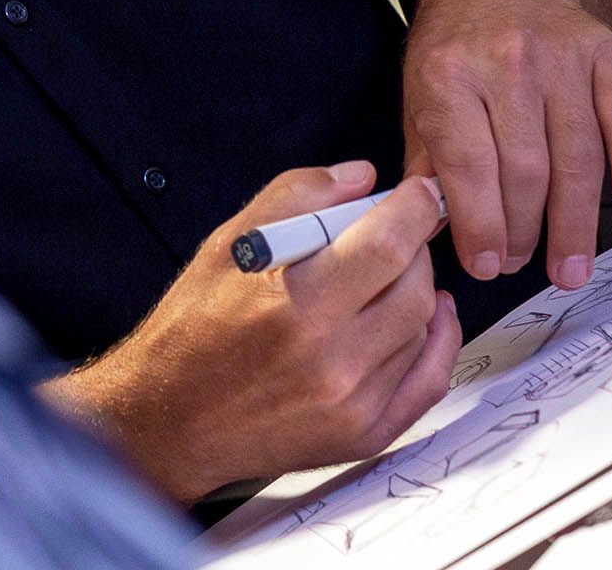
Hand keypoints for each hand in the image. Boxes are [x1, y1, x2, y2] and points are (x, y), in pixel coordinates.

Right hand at [44, 164, 459, 502]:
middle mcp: (331, 360)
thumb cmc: (193, 330)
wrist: (173, 420)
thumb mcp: (227, 245)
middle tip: (397, 232)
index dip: (413, 209)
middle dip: (415, 247)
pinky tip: (428, 318)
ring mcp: (353, 405)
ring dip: (416, 291)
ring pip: (421, 328)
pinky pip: (428, 382)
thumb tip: (360, 176)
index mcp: (295, 305)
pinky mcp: (364, 436)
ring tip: (388, 276)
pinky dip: (438, 342)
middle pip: (413, 286)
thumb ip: (296, 197)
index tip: (418, 194)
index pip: (386, 245)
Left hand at [405, 0, 611, 292]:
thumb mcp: (418, 90)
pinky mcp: (604, 54)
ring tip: (570, 265)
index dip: (478, 224)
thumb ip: (425, 158)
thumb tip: (430, 227)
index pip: (467, 166)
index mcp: (448, 74)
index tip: (485, 264)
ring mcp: (560, 58)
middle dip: (523, 232)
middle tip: (521, 265)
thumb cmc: (457, 42)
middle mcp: (506, 63)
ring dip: (575, 223)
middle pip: (524, 170)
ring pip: (575, 156)